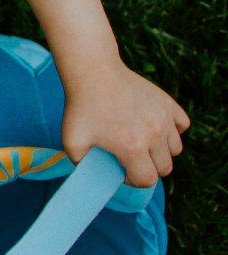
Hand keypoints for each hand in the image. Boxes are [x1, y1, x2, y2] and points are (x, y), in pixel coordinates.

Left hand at [60, 57, 189, 186]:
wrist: (94, 73)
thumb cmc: (81, 107)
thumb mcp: (72, 141)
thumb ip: (81, 163)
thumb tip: (93, 173)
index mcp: (132, 148)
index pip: (147, 180)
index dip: (133, 180)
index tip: (122, 171)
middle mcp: (154, 135)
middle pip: (164, 167)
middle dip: (148, 168)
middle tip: (131, 159)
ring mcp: (164, 118)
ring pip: (175, 149)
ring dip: (161, 152)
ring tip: (143, 143)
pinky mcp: (168, 104)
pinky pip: (182, 126)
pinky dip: (173, 131)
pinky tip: (155, 127)